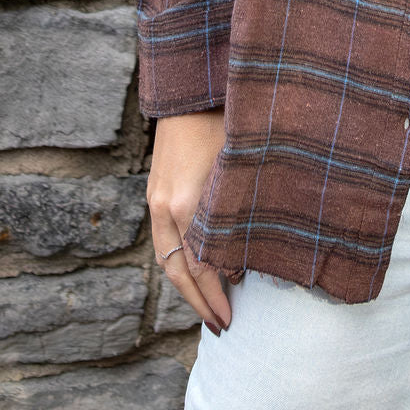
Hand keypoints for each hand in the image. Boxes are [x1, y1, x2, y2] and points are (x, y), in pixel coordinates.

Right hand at [148, 108, 230, 332]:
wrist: (191, 89)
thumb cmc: (227, 121)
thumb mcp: (242, 165)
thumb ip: (242, 210)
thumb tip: (249, 254)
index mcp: (189, 202)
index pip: (200, 266)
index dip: (215, 294)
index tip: (231, 317)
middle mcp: (166, 207)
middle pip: (178, 271)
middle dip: (199, 302)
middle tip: (220, 326)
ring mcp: (156, 199)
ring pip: (165, 258)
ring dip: (184, 286)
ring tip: (206, 306)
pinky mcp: (154, 191)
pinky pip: (162, 239)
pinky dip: (175, 261)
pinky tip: (192, 271)